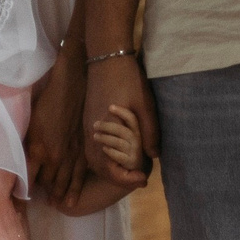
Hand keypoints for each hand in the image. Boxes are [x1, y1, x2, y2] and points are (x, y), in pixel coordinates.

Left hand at [27, 55, 88, 205]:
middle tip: (34, 208)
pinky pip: (80, 174)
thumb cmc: (47, 99)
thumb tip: (18, 156)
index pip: (25, 179)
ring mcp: (71, 155)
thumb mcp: (29, 122)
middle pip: (45, 183)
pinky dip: (75, 187)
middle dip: (40, 195)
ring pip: (64, 182)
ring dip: (59, 195)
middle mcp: (54, 157)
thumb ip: (26, 142)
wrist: (74, 85)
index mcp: (37, 150)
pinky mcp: (84, 150)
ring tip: (56, 205)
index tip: (13, 203)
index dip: (18, 192)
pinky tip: (72, 198)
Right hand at [81, 56, 155, 187]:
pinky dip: (103, 156)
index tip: (143, 180)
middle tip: (138, 177)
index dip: (127, 178)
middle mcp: (91, 136)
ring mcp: (87, 128)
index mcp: (104, 134)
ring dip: (109, 168)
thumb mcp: (144, 107)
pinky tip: (117, 154)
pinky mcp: (87, 121)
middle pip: (99, 168)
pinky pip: (92, 147)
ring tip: (129, 170)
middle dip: (118, 177)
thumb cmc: (128, 82)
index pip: (110, 169)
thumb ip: (149, 133)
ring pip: (93, 159)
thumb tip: (153, 156)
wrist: (107, 59)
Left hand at [91, 106, 144, 172]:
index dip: (122, 112)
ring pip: (119, 143)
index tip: (110, 107)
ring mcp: (134, 151)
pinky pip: (119, 156)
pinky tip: (104, 148)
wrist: (136, 167)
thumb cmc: (128, 149)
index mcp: (136, 131)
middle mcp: (137, 140)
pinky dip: (110, 151)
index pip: (132, 119)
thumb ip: (120, 127)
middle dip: (108, 126)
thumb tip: (107, 112)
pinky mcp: (131, 162)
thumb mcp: (126, 136)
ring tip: (95, 136)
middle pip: (123, 131)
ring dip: (106, 138)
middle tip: (95, 125)